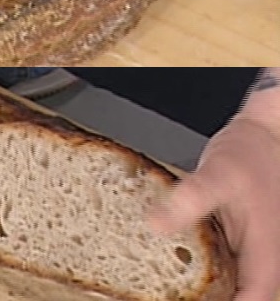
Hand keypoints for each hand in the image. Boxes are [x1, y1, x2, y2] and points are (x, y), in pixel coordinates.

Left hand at [147, 114, 279, 300]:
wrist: (263, 136)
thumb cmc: (250, 153)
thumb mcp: (219, 173)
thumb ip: (193, 197)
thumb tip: (155, 225)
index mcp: (265, 256)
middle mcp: (258, 261)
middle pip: (235, 298)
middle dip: (202, 300)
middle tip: (160, 296)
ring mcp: (245, 254)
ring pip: (224, 287)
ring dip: (196, 289)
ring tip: (156, 284)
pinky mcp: (231, 245)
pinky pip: (213, 268)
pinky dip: (191, 269)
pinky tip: (162, 262)